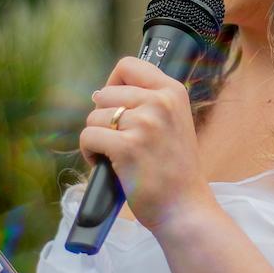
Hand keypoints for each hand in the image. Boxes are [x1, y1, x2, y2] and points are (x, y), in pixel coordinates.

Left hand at [83, 56, 214, 231]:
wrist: (184, 207)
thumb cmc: (174, 169)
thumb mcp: (173, 122)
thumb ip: (148, 101)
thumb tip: (100, 92)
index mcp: (172, 91)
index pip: (128, 65)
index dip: (113, 84)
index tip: (116, 106)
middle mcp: (160, 102)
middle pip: (104, 93)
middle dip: (104, 118)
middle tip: (118, 140)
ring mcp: (144, 124)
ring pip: (94, 117)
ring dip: (97, 138)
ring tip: (115, 156)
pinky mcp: (127, 147)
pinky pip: (89, 136)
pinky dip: (90, 153)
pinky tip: (106, 165)